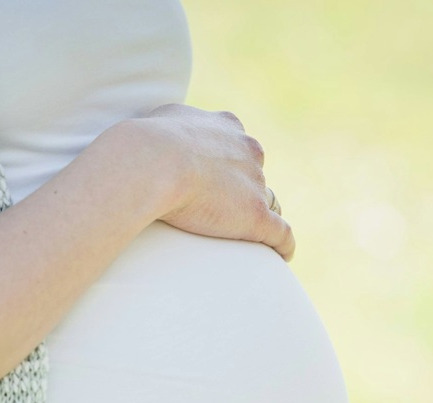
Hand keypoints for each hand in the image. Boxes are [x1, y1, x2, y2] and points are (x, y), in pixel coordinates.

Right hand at [125, 103, 295, 261]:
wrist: (154, 163)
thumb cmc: (149, 143)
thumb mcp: (164, 119)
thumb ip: (178, 124)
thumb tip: (171, 136)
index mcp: (227, 127)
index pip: (239, 147)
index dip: (230, 164)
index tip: (219, 180)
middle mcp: (248, 151)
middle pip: (254, 174)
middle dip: (244, 189)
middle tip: (222, 210)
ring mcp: (255, 184)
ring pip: (268, 202)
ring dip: (258, 215)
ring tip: (248, 236)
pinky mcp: (256, 215)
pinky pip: (281, 233)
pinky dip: (283, 244)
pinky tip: (282, 254)